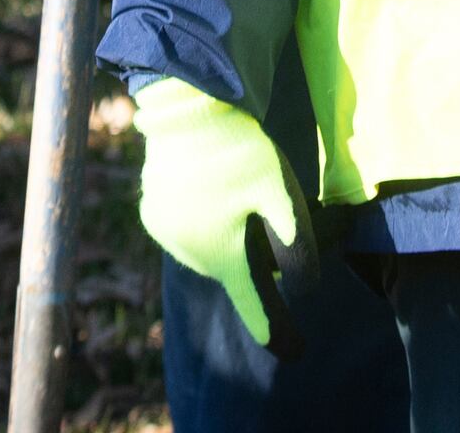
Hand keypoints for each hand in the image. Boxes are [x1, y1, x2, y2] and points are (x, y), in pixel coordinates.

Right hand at [132, 78, 296, 349]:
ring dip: (230, 235)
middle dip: (258, 255)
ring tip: (237, 189)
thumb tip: (306, 287)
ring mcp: (166, 233)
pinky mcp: (153, 212)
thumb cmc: (236, 151)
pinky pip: (189, 229)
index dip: (280, 331)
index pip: (257, 305)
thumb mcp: (281, 195)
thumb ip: (296, 245)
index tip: (295, 354)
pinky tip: (213, 186)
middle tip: (269, 209)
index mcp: (223, 255)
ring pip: (213, 248)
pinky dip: (207, 220)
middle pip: (237, 268)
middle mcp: (190, 253)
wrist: (182, 105)